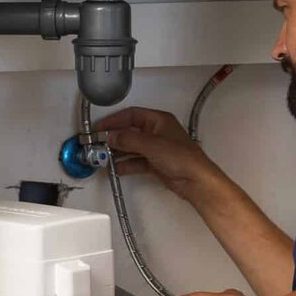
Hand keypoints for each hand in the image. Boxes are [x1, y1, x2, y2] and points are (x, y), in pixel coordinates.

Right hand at [94, 107, 221, 201]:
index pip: (131, 115)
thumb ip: (128, 140)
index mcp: (159, 120)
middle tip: (99, 143)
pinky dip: (126, 164)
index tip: (100, 127)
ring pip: (131, 147)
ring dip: (118, 152)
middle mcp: (157, 132)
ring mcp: (156, 148)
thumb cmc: (184, 158)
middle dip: (114, 138)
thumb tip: (112, 136)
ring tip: (104, 157)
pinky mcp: (156, 163)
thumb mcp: (152, 145)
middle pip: (130, 131)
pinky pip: (136, 161)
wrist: (195, 180)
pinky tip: (116, 167)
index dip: (114, 120)